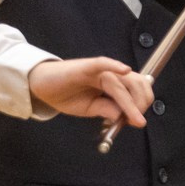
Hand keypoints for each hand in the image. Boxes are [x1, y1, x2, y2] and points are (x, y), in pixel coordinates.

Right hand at [29, 56, 152, 126]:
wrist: (43, 87)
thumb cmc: (67, 95)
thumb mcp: (90, 109)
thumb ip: (107, 110)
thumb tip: (122, 116)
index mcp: (115, 82)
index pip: (138, 89)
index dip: (142, 106)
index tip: (138, 122)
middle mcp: (111, 74)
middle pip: (137, 84)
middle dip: (139, 105)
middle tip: (133, 121)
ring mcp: (100, 70)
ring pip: (124, 81)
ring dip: (130, 100)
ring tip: (127, 116)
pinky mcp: (86, 66)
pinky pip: (103, 63)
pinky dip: (115, 66)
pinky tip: (125, 70)